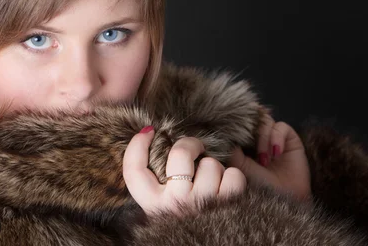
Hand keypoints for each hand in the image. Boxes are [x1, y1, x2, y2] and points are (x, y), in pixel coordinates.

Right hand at [123, 127, 246, 215]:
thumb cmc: (191, 216)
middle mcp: (174, 205)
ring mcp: (200, 205)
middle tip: (195, 149)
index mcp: (153, 204)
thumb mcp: (166, 202)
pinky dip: (234, 177)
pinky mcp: (227, 206)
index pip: (133, 171)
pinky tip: (227, 188)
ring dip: (214, 169)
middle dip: (190, 145)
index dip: (137, 146)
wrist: (221, 241)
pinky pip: (233, 175)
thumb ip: (160, 178)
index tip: (149, 132)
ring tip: (212, 183)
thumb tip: (156, 136)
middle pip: (179, 154)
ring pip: (210, 164)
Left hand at [228, 108, 310, 201]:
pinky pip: (281, 127)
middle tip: (249, 145)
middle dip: (250, 130)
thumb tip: (225, 130)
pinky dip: (276, 138)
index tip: (232, 130)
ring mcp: (273, 137)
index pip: (239, 124)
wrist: (282, 199)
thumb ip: (230, 148)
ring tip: (264, 160)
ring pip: (265, 121)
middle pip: (252, 119)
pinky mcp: (289, 138)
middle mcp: (258, 138)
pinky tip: (276, 153)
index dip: (236, 124)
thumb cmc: (258, 185)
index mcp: (243, 143)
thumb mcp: (237, 166)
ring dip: (263, 139)